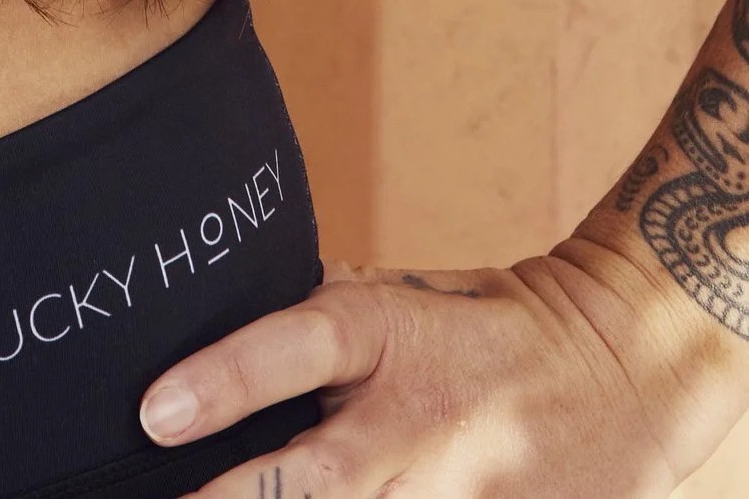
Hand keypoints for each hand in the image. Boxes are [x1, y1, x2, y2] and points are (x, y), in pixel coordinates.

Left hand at [136, 239, 748, 496]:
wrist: (621, 371)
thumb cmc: (483, 325)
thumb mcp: (399, 295)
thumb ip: (318, 314)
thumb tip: (215, 312)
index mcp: (387, 335)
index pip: (294, 350)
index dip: (222, 381)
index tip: (153, 414)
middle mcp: (415, 421)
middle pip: (313, 480)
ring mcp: (454, 491)